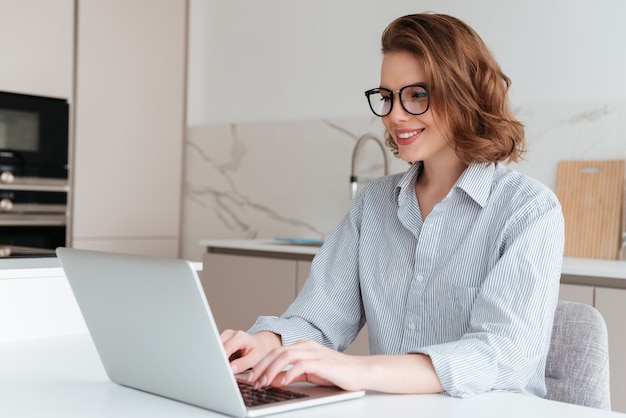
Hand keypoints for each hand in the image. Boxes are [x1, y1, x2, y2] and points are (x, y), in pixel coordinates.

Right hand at [221, 329, 280, 373]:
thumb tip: (231, 369)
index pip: (226, 348)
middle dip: (217, 360)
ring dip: (217, 359)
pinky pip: (215, 350)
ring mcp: (224, 336)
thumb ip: (243, 363)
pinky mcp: (220, 341)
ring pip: (214, 349)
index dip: (222, 359)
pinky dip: (218, 358)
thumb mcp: (255, 358)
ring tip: (223, 367)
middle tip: (220, 371)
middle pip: (217, 347)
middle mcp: (230, 334)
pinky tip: (223, 363)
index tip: (221, 370)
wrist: (258, 343)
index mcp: (240, 336)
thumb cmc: (258, 350)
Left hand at [245, 339, 367, 391]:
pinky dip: (288, 373)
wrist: (360, 371)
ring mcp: (314, 352)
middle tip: (252, 381)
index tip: (252, 377)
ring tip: (263, 383)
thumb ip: (293, 373)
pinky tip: (282, 383)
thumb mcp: (310, 373)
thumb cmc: (336, 373)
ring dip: (271, 370)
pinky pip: (300, 365)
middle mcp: (307, 346)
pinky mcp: (321, 362)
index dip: (262, 364)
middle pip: (277, 352)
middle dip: (262, 367)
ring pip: (285, 356)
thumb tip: (275, 379)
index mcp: (303, 346)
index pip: (276, 352)